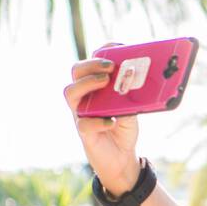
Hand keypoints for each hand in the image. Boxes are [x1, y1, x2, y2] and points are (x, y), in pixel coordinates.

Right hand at [62, 42, 141, 194]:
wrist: (121, 157)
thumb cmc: (123, 128)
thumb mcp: (132, 109)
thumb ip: (130, 96)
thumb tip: (135, 81)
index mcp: (95, 87)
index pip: (92, 63)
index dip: (102, 52)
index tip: (118, 48)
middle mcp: (84, 97)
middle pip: (76, 71)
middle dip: (91, 64)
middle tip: (110, 67)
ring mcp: (80, 114)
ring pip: (70, 93)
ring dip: (87, 84)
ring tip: (106, 83)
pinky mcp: (84, 133)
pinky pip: (84, 124)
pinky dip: (98, 121)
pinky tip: (111, 121)